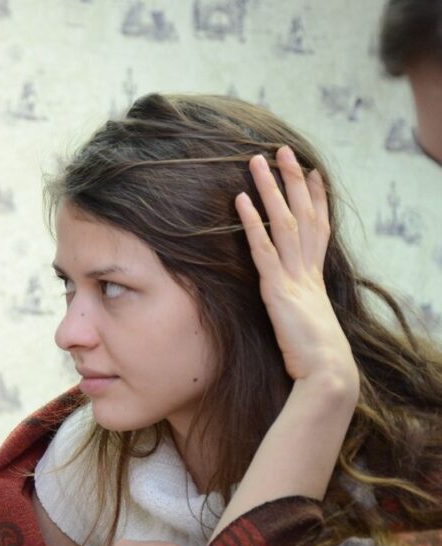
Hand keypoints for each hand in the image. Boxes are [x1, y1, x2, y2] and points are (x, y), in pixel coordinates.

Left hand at [236, 147, 357, 394]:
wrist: (327, 373)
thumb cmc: (315, 357)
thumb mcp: (304, 323)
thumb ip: (296, 306)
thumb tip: (289, 303)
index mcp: (315, 277)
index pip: (318, 227)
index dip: (316, 198)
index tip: (312, 172)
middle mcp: (307, 270)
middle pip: (303, 214)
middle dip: (293, 180)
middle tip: (283, 150)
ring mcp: (294, 277)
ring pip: (284, 222)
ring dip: (270, 189)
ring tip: (257, 161)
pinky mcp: (277, 289)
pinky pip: (262, 249)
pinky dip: (251, 223)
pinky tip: (240, 200)